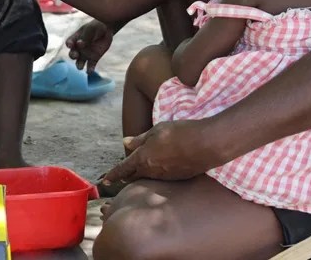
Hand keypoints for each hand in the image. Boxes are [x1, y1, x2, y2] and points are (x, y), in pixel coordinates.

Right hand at [66, 20, 113, 72]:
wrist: (107, 30)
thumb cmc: (97, 27)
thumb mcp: (92, 29)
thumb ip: (86, 36)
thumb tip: (79, 44)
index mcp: (76, 38)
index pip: (69, 42)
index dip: (69, 44)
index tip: (70, 45)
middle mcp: (78, 48)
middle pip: (72, 54)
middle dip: (73, 55)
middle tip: (75, 55)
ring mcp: (86, 54)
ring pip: (79, 62)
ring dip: (79, 65)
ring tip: (80, 67)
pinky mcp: (93, 59)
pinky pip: (90, 66)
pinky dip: (89, 69)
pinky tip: (90, 71)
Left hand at [102, 119, 222, 183]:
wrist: (207, 144)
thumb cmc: (180, 132)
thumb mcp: (156, 130)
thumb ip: (139, 139)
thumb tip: (125, 142)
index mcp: (143, 158)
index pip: (123, 169)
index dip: (112, 175)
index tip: (104, 180)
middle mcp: (152, 171)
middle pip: (134, 176)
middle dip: (126, 175)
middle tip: (119, 175)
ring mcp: (165, 177)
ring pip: (148, 177)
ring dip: (141, 174)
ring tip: (139, 168)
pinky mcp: (177, 178)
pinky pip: (161, 177)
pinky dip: (156, 173)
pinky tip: (161, 166)